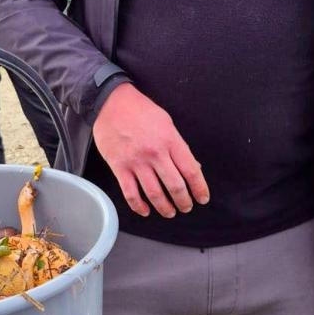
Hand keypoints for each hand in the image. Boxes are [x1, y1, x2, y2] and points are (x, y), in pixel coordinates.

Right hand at [92, 83, 208, 217]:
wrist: (111, 102)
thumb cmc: (140, 110)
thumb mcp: (166, 122)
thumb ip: (178, 145)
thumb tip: (192, 167)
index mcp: (170, 140)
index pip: (191, 171)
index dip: (199, 188)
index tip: (202, 198)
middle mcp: (155, 153)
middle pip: (175, 186)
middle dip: (184, 202)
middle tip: (186, 208)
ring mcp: (136, 162)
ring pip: (154, 194)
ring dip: (164, 207)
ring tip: (169, 212)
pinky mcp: (119, 167)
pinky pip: (131, 193)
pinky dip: (139, 206)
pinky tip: (145, 210)